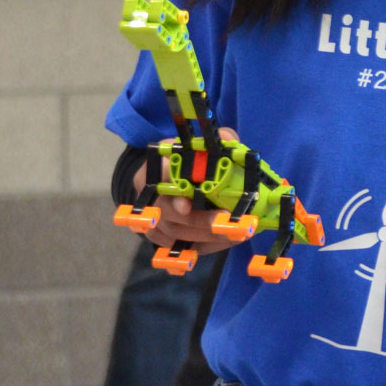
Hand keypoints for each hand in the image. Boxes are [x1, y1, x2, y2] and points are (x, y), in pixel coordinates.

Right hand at [141, 129, 241, 255]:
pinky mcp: (162, 237)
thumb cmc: (190, 161)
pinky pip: (181, 246)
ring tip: (236, 234)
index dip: (171, 194)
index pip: (157, 179)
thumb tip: (226, 138)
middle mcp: (148, 195)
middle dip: (197, 220)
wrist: (174, 181)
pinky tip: (229, 241)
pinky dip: (206, 246)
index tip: (186, 207)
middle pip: (165, 212)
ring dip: (206, 236)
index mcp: (154, 169)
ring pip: (174, 233)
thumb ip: (217, 141)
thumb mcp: (201, 147)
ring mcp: (152, 218)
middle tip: (225, 222)